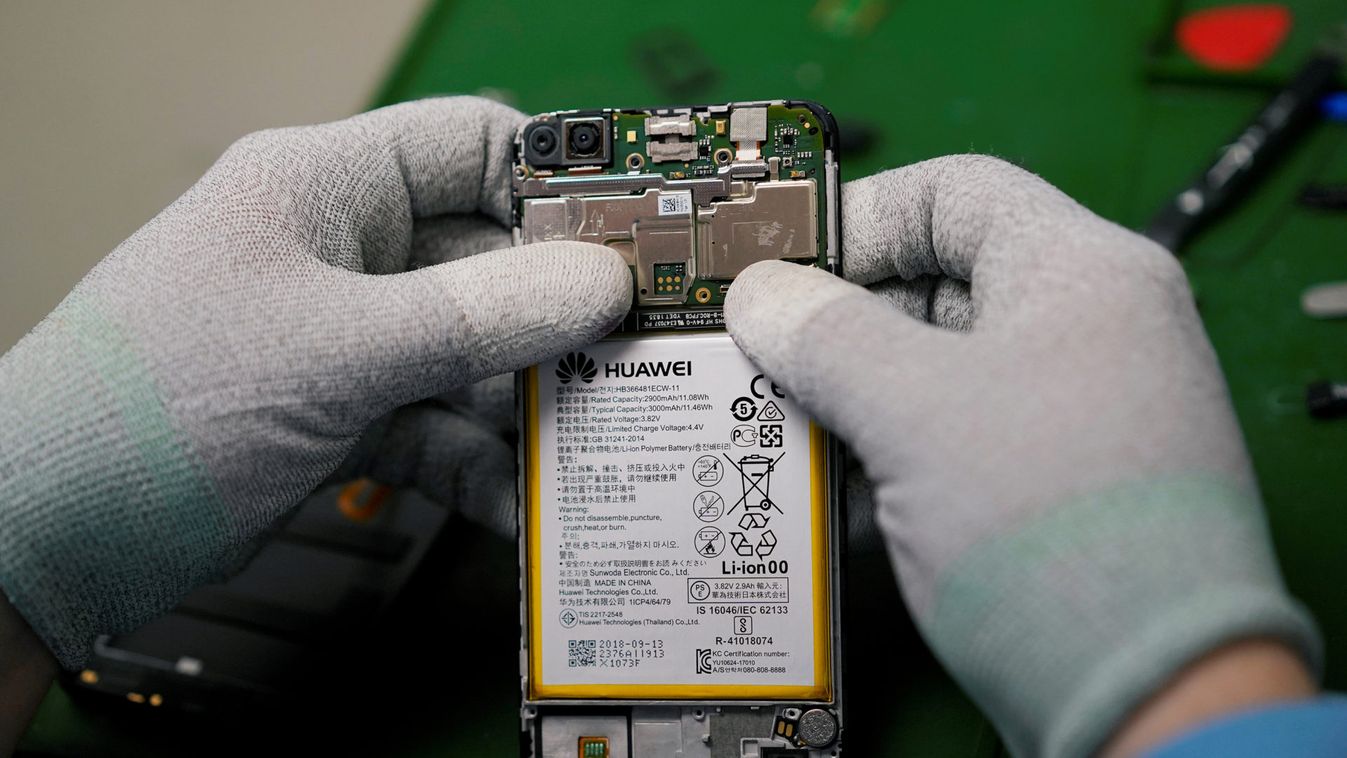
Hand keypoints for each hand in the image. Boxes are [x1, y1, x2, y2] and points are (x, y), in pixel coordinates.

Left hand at [0, 97, 629, 668]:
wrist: (52, 536)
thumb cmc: (153, 411)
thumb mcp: (337, 351)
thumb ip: (476, 318)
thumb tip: (593, 284)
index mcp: (325, 187)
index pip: (473, 147)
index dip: (560, 186)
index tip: (637, 239)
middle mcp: (341, 250)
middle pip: (488, 258)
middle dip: (557, 315)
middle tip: (633, 358)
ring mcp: (344, 334)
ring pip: (471, 349)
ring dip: (525, 401)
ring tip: (585, 445)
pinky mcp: (342, 410)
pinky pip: (438, 422)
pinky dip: (477, 462)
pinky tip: (516, 502)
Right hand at [725, 156, 1318, 756]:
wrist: (1148, 693)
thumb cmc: (1055, 530)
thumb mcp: (913, 411)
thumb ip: (825, 336)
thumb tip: (763, 297)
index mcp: (1078, 273)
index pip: (953, 192)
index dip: (857, 217)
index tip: (780, 262)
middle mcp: (1086, 330)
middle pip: (936, 285)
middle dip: (840, 325)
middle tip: (762, 357)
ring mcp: (1072, 413)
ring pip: (936, 374)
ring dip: (853, 400)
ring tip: (780, 429)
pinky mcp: (1051, 486)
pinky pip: (953, 442)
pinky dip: (889, 458)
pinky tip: (830, 496)